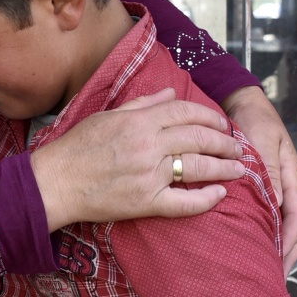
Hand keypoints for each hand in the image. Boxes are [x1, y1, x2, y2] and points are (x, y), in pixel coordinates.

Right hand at [30, 89, 243, 230]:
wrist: (56, 182)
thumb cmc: (77, 147)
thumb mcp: (107, 115)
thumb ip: (142, 104)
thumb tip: (171, 93)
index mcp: (138, 121)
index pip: (185, 111)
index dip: (209, 116)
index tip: (222, 124)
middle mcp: (148, 145)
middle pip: (199, 138)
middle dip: (224, 142)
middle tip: (238, 147)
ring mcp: (149, 175)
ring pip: (198, 167)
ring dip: (224, 167)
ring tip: (239, 169)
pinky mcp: (145, 202)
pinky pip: (183, 202)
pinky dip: (206, 199)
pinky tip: (220, 194)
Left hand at [222, 85, 296, 274]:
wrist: (241, 103)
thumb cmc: (256, 119)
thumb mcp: (264, 141)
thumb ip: (269, 170)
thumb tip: (277, 204)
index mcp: (289, 177)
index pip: (295, 214)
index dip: (291, 238)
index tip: (282, 258)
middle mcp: (282, 185)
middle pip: (290, 224)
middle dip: (287, 250)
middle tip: (276, 274)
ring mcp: (270, 187)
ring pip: (277, 220)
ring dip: (274, 243)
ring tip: (267, 266)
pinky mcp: (255, 186)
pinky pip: (261, 211)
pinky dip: (261, 229)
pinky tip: (252, 242)